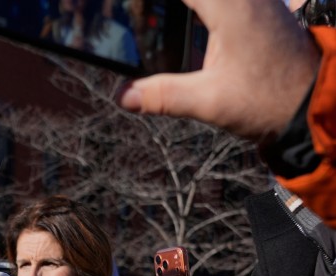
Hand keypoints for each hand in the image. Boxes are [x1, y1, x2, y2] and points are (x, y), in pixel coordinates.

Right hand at [116, 0, 319, 143]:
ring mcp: (253, 0)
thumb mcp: (210, 101)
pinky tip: (182, 21)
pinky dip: (197, 9)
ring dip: (178, 8)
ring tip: (148, 17)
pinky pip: (219, 3)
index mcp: (231, 6)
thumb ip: (162, 96)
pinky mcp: (256, 10)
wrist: (313, 103)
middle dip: (159, 5)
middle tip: (134, 15)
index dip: (148, 3)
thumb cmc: (271, 99)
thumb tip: (124, 95)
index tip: (127, 9)